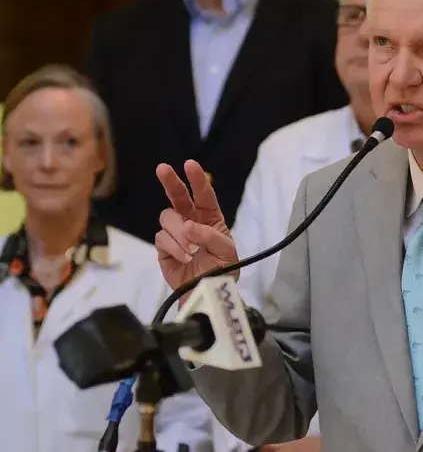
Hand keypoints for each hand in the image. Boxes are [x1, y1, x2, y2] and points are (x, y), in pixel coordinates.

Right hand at [155, 160, 237, 294]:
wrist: (207, 292)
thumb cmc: (222, 269)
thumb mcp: (226, 251)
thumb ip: (210, 235)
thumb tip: (187, 226)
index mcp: (210, 218)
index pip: (204, 195)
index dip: (197, 179)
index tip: (190, 164)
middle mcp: (191, 220)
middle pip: (177, 197)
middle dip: (171, 182)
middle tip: (162, 168)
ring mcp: (175, 233)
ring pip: (167, 217)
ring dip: (179, 232)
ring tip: (191, 249)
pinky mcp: (163, 247)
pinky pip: (162, 237)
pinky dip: (173, 247)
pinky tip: (184, 257)